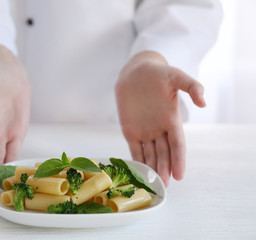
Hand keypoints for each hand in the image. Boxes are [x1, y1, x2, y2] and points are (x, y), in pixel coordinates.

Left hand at [115, 51, 204, 185]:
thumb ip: (192, 86)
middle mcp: (159, 129)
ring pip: (150, 154)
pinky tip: (139, 172)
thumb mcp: (176, 76)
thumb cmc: (158, 73)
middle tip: (164, 184)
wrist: (135, 72)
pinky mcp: (130, 130)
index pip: (177, 144)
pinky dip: (136, 161)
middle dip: (164, 169)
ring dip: (152, 168)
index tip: (180, 175)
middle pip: (164, 153)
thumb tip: (203, 103)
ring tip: (154, 183)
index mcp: (172, 119)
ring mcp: (144, 131)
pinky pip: (134, 148)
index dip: (179, 159)